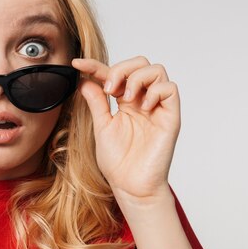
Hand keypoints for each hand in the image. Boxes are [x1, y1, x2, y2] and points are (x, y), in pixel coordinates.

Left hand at [71, 56, 179, 203]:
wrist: (130, 185)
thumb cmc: (118, 161)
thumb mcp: (101, 126)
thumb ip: (96, 102)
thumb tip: (84, 80)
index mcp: (125, 102)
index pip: (113, 74)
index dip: (95, 66)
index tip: (77, 63)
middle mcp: (143, 100)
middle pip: (140, 63)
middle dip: (122, 68)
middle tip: (109, 88)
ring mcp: (157, 107)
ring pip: (157, 70)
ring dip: (137, 78)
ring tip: (126, 98)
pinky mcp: (170, 117)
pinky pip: (170, 89)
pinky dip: (154, 91)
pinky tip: (142, 107)